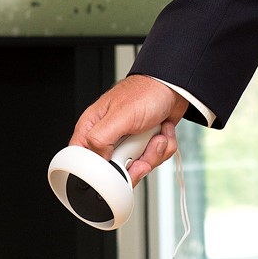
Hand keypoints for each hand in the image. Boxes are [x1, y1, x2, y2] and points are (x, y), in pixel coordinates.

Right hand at [68, 75, 188, 184]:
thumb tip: (97, 160)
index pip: (83, 159)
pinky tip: (161, 133)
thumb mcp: (120, 116)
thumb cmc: (145, 92)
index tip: (115, 170)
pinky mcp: (145, 145)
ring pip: (137, 167)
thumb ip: (101, 139)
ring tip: (154, 136)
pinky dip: (163, 148)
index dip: (98, 171)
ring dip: (152, 153)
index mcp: (93, 128)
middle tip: (139, 150)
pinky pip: (153, 159)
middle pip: (115, 170)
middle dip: (134, 164)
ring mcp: (128, 142)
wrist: (174, 87)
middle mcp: (109, 137)